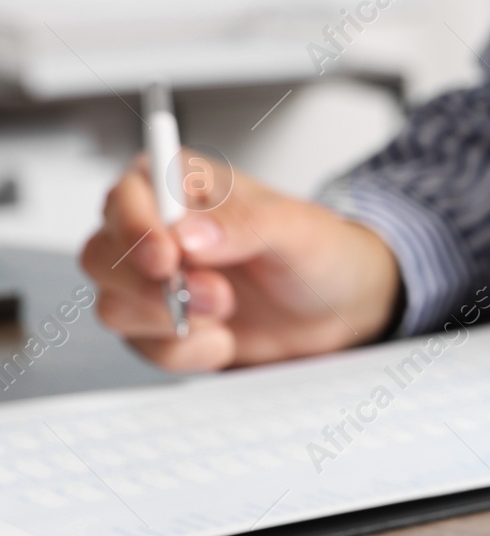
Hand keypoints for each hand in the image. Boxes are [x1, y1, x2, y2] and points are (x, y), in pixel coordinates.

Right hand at [79, 153, 399, 370]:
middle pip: (102, 257)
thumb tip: (188, 235)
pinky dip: (184, 352)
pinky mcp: (160, 327)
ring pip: (113, 306)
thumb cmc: (319, 251)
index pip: (124, 198)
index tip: (168, 259)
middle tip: (219, 298)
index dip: (135, 230)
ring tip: (227, 316)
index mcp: (177, 184)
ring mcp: (150, 282)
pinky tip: (224, 341)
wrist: (341, 307)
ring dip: (169, 321)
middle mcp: (153, 229)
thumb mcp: (296, 228)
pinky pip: (144, 347)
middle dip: (156, 287)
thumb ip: (243, 224)